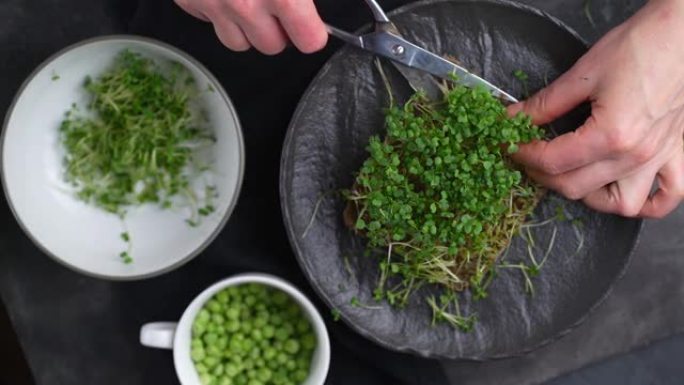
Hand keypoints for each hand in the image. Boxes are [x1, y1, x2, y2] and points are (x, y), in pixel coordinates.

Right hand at [175, 0, 327, 53]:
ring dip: (247, 28)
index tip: (311, 25)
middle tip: (277, 5)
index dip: (312, 32)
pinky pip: (209, 23)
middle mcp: (246, 5)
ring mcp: (214, 5)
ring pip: (239, 43)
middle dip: (279, 31)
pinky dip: (218, 12)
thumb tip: (342, 9)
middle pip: (273, 47)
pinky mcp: (189, 1)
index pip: (309, 41)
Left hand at [509, 0, 683, 217]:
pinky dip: (646, 203)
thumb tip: (515, 117)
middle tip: (529, 157)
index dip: (523, 156)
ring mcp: (659, 158)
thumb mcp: (584, 74)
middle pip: (575, 187)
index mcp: (611, 135)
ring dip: (590, 197)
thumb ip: (545, 103)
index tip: (510, 147)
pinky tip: (624, 188)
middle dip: (542, 175)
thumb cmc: (641, 46)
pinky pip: (667, 196)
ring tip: (573, 175)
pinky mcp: (677, 153)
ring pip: (621, 204)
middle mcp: (636, 155)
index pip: (553, 161)